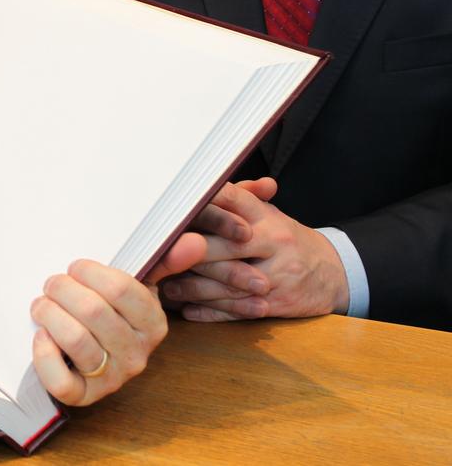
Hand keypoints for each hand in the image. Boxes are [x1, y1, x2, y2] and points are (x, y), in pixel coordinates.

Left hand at [31, 257, 181, 406]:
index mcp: (153, 324)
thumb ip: (164, 262)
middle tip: (52, 284)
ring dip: (50, 315)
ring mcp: (111, 378)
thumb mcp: (139, 287)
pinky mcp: (84, 397)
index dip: (90, 272)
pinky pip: (62, 381)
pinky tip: (42, 336)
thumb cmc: (112, 314)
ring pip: (76, 340)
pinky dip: (45, 356)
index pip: (121, 289)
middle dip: (63, 290)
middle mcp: (137, 354)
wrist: (91, 357)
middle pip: (93, 311)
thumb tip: (194, 241)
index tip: (75, 267)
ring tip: (42, 306)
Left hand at [157, 178, 277, 311]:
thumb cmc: (287, 241)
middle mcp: (274, 243)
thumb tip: (206, 180)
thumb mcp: (269, 216)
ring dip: (194, 288)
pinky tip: (188, 310)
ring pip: (229, 284)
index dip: (203, 202)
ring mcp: (277, 276)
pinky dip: (211, 312)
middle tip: (160, 257)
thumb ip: (238, 200)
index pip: (232, 202)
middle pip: (226, 246)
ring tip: (167, 287)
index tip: (173, 208)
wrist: (334, 274)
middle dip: (191, 253)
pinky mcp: (278, 304)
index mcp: (266, 218)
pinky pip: (240, 310)